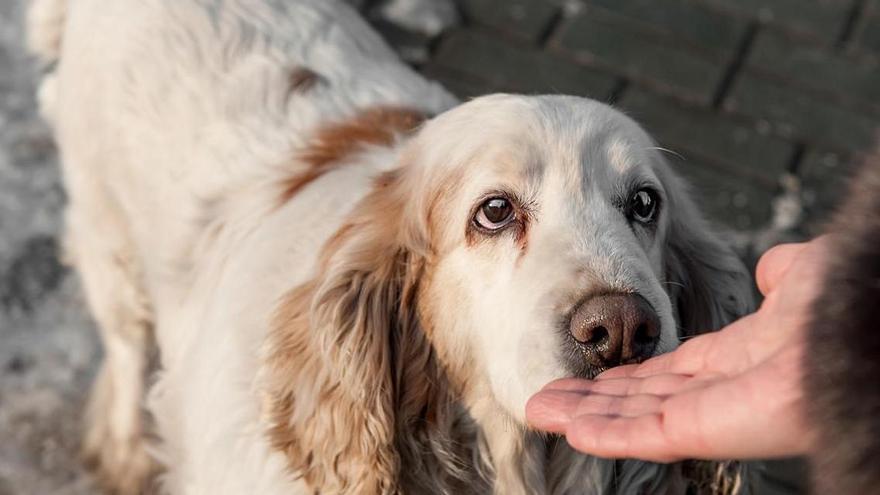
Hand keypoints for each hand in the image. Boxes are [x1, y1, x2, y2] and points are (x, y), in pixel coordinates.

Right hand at [526, 239, 828, 461]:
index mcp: (740, 360)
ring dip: (584, 415)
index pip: (668, 373)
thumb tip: (771, 265)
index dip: (627, 374)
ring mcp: (712, 413)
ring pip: (633, 420)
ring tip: (538, 409)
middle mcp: (720, 391)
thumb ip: (784, 275)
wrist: (868, 326)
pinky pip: (646, 434)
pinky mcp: (707, 428)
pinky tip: (566, 424)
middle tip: (545, 395)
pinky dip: (604, 432)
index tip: (592, 371)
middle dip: (591, 398)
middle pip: (640, 400)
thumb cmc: (851, 301)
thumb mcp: (808, 280)